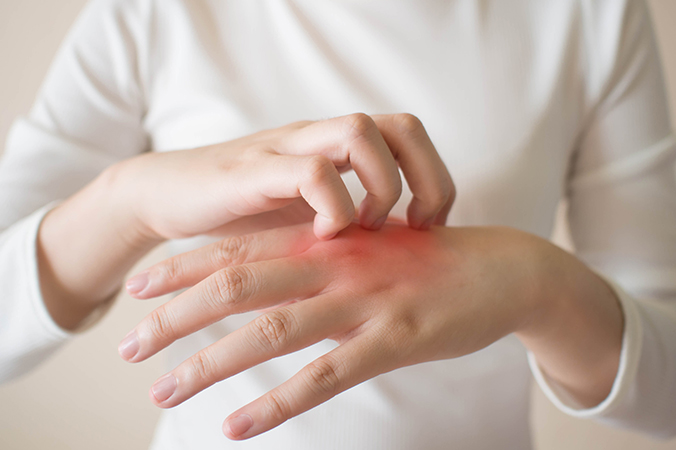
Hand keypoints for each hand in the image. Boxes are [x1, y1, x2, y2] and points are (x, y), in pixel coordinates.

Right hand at [116, 113, 454, 240]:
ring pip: (359, 133)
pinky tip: (323, 237)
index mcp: (335, 147)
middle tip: (414, 226)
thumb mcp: (308, 219)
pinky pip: (311, 172)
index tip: (429, 227)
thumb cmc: (244, 214)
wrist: (168, 197)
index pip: (409, 134)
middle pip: (399, 126)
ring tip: (365, 229)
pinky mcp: (253, 171)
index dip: (435, 178)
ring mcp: (286, 149)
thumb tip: (405, 253)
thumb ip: (351, 225)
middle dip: (424, 178)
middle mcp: (318, 138)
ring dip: (379, 187)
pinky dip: (332, 206)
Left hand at [120, 223, 551, 438]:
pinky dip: (277, 403)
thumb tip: (274, 278)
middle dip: (176, 317)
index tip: (138, 288)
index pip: (240, 248)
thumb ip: (321, 257)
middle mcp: (335, 264)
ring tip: (163, 389)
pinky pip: (325, 375)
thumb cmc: (429, 260)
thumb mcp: (369, 247)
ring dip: (210, 363)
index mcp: (327, 240)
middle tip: (128, 346)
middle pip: (238, 287)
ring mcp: (363, 301)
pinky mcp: (394, 338)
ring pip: (270, 332)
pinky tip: (237, 426)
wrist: (504, 268)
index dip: (183, 267)